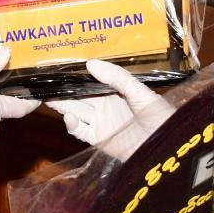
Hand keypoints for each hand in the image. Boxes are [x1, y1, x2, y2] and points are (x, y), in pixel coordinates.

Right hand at [48, 60, 172, 149]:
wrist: (169, 148)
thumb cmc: (162, 117)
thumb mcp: (142, 93)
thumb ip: (118, 78)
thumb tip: (90, 63)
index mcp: (115, 91)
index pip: (90, 80)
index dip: (76, 74)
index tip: (59, 65)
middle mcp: (105, 105)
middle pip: (78, 95)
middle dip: (63, 88)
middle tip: (44, 80)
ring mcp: (100, 122)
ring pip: (75, 110)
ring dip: (61, 103)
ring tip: (46, 94)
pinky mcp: (98, 139)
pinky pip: (80, 131)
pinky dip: (71, 125)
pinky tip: (69, 116)